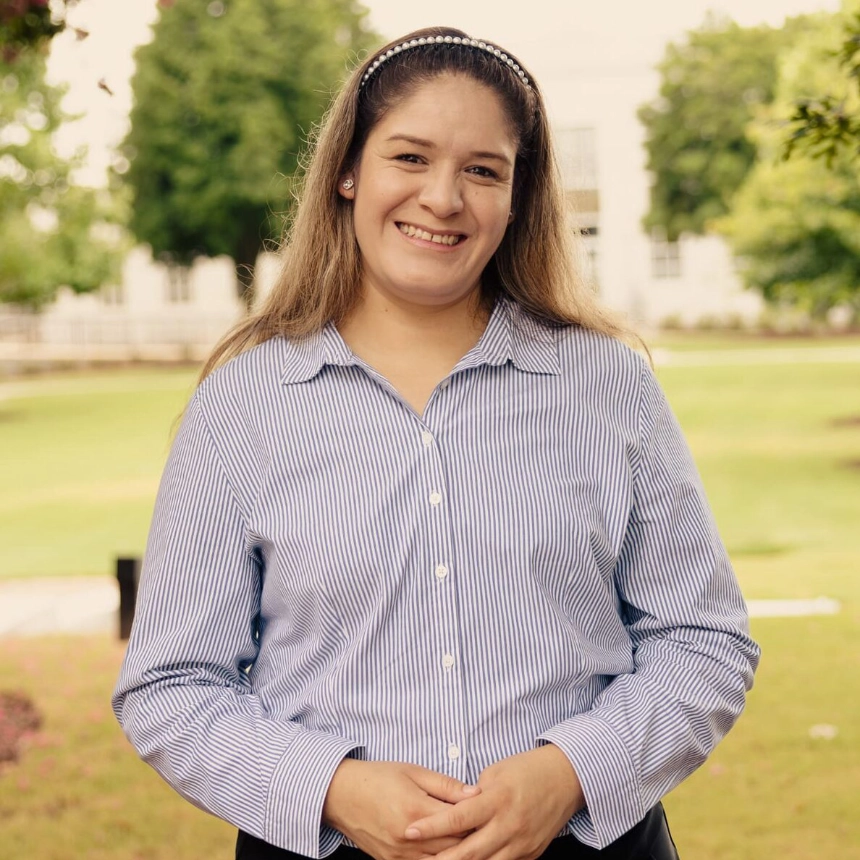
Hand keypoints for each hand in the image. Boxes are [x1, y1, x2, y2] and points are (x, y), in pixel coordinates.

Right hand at [322, 759, 480, 859]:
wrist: (342, 794)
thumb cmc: (379, 777)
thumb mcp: (414, 771)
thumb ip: (446, 785)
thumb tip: (476, 793)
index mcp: (416, 810)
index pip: (459, 824)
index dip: (477, 820)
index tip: (489, 814)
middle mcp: (408, 838)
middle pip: (453, 849)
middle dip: (471, 840)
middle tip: (486, 831)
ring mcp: (399, 855)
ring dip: (456, 856)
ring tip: (470, 845)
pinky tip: (446, 853)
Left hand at [403, 745, 583, 859]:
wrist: (565, 778)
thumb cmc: (526, 769)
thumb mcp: (495, 772)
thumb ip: (473, 795)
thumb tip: (453, 811)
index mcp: (497, 799)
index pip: (457, 818)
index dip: (431, 826)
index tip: (409, 831)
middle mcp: (509, 825)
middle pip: (469, 852)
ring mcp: (522, 843)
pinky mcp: (531, 854)